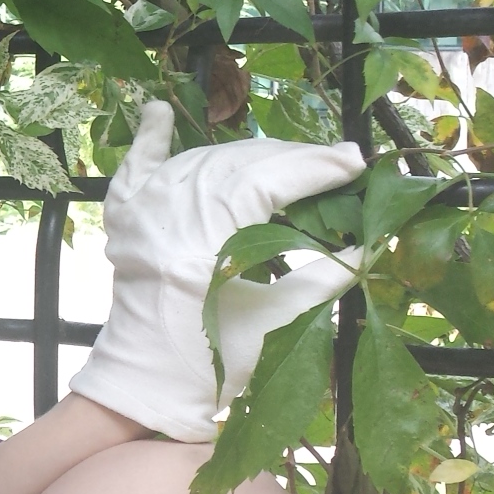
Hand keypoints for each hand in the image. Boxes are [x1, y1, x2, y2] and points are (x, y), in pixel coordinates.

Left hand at [67, 101, 366, 441]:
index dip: (314, 168)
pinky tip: (159, 110)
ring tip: (289, 153)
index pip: (265, 184)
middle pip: (234, 166)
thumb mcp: (279, 321)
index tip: (355, 161)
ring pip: (198, 161)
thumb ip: (323, 278)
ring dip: (245, 153)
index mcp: (202, 245)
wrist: (148, 383)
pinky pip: (135, 168)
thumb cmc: (214, 362)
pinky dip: (149, 140)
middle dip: (289, 157)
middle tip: (334, 160)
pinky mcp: (124, 220)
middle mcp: (167, 218)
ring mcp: (141, 215)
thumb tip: (370, 243)